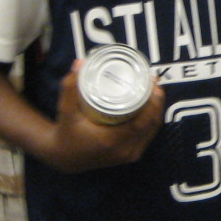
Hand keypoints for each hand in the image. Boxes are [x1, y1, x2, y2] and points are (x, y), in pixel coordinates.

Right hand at [47, 60, 165, 171]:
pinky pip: (146, 137)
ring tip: (154, 91)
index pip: (143, 121)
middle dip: (156, 102)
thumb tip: (79, 62)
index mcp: (112, 140)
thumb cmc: (66, 133)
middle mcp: (124, 150)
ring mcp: (129, 155)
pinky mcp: (130, 156)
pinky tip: (152, 108)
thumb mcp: (65, 110)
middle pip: (150, 124)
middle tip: (153, 82)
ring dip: (155, 111)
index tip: (153, 83)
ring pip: (151, 131)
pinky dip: (151, 123)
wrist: (64, 158)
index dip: (153, 102)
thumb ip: (70, 87)